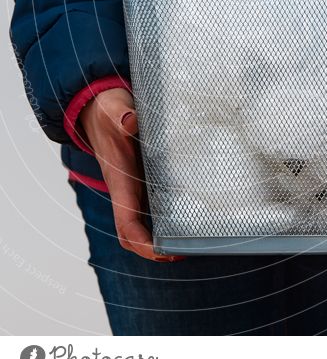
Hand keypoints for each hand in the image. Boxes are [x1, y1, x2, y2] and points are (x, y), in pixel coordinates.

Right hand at [79, 87, 178, 260]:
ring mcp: (135, 185)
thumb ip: (121, 116)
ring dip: (163, 235)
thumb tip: (130, 122)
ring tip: (194, 238)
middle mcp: (127, 189)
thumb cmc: (108, 111)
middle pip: (134, 234)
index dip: (144, 244)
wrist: (99, 107)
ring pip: (145, 222)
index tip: (166, 252)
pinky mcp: (143, 177)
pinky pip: (154, 203)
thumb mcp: (115, 110)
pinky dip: (168, 214)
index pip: (127, 225)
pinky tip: (191, 210)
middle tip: (187, 250)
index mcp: (119, 181)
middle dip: (155, 250)